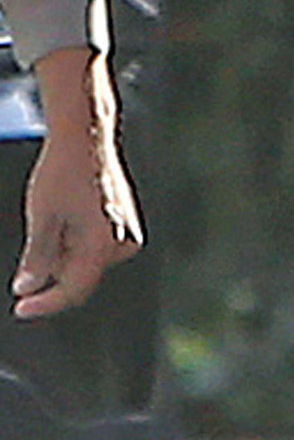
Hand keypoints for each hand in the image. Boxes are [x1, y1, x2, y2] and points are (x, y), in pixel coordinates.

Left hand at [11, 48, 142, 319]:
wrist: (87, 134)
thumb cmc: (63, 172)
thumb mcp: (42, 217)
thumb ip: (37, 258)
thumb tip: (27, 290)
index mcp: (104, 243)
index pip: (74, 290)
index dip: (44, 303)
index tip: (20, 305)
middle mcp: (123, 240)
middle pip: (79, 275)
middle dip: (54, 265)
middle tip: (42, 227)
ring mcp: (127, 228)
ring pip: (86, 260)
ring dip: (64, 249)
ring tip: (56, 213)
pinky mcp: (125, 218)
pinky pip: (97, 243)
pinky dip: (76, 237)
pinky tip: (68, 210)